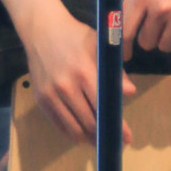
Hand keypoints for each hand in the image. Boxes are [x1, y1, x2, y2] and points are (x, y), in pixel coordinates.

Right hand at [20, 4, 134, 143]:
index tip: (126, 137)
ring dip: (88, 139)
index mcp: (84, 71)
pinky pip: (58, 124)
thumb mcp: (98, 46)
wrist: (41, 29)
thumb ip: (115, 70)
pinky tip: (82, 133)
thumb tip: (130, 92)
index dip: (116, 125)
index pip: (103, 107)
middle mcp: (66, 86)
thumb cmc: (75, 36)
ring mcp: (51, 94)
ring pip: (73, 128)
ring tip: (99, 141)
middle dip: (104, 136)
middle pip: (89, 122)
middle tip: (115, 141)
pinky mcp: (41, 99)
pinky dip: (71, 132)